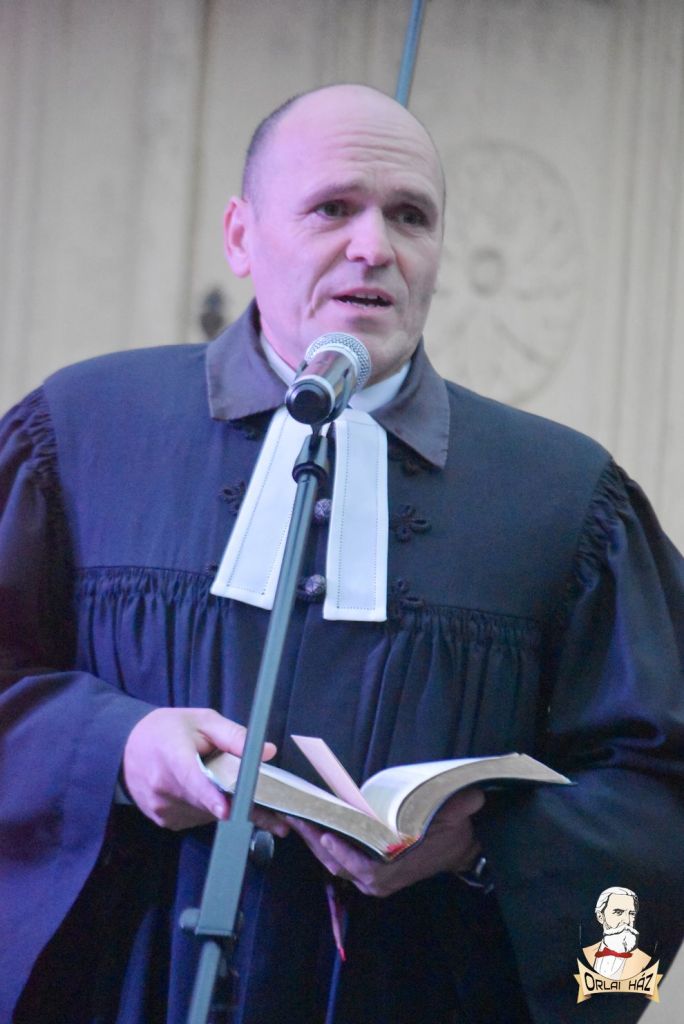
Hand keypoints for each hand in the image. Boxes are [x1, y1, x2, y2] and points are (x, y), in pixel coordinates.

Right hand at [122, 707, 288, 834]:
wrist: (125, 748)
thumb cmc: (166, 730)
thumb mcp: (202, 720)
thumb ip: (235, 736)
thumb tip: (268, 752)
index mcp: (173, 757)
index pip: (193, 780)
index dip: (211, 797)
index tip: (227, 810)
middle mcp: (164, 788)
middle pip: (210, 802)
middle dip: (241, 805)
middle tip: (275, 814)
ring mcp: (163, 809)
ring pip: (208, 814)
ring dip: (225, 805)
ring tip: (228, 787)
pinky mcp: (165, 822)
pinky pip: (198, 819)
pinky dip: (210, 809)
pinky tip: (208, 793)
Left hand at [287, 787, 483, 896]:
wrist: (458, 848)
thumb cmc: (452, 832)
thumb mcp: (457, 817)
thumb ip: (459, 808)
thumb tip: (470, 797)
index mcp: (399, 869)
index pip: (366, 871)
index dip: (345, 856)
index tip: (328, 838)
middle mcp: (381, 878)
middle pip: (341, 866)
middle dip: (316, 843)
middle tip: (298, 819)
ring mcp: (372, 876)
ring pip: (334, 865)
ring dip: (314, 844)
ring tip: (297, 819)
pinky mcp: (366, 868)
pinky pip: (339, 860)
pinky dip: (322, 845)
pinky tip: (310, 825)